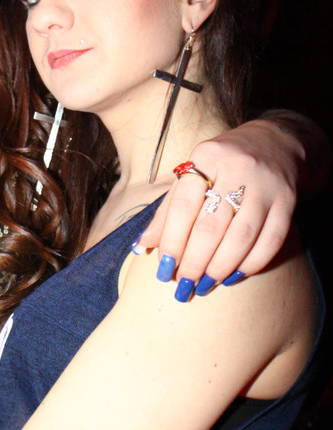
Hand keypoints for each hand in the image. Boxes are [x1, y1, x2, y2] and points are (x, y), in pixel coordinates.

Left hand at [137, 119, 304, 294]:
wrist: (276, 143)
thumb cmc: (222, 165)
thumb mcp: (192, 175)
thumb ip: (167, 210)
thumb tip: (142, 245)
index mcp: (207, 157)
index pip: (184, 206)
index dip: (172, 241)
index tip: (163, 269)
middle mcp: (238, 168)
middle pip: (211, 226)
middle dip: (194, 262)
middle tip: (183, 284)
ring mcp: (266, 186)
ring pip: (241, 237)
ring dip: (220, 268)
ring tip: (204, 285)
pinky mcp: (288, 201)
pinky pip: (271, 241)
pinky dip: (250, 264)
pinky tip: (233, 277)